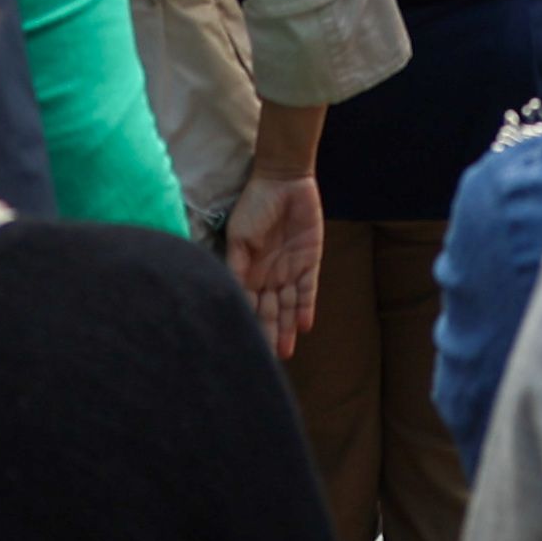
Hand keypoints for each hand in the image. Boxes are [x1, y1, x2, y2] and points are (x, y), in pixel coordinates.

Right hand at [225, 173, 325, 356]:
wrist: (283, 180)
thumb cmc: (255, 205)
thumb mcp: (240, 237)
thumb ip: (237, 266)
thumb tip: (231, 295)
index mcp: (248, 271)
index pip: (248, 305)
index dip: (247, 324)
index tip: (244, 347)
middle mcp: (268, 276)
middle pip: (268, 311)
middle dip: (268, 334)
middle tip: (269, 361)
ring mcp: (290, 269)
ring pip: (288, 306)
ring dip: (286, 328)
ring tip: (285, 351)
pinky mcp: (310, 260)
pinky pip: (309, 289)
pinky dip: (306, 306)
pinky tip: (304, 325)